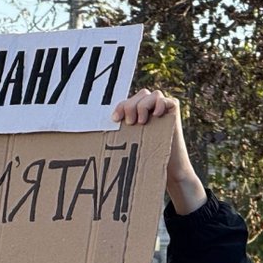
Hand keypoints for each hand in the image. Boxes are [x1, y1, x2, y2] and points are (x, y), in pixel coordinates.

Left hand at [110, 89, 205, 214]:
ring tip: (141, 122)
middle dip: (131, 106)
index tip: (115, 119)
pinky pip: (166, 99)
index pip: (127, 101)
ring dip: (143, 106)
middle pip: (139, 95)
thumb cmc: (145, 158)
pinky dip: (160, 104)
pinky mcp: (174, 112)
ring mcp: (162, 109)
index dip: (120, 107)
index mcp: (138, 113)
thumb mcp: (128, 144)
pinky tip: (156, 116)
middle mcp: (150, 108)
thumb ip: (118, 135)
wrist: (166, 168)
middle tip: (130, 123)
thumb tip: (88, 139)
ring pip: (152, 94)